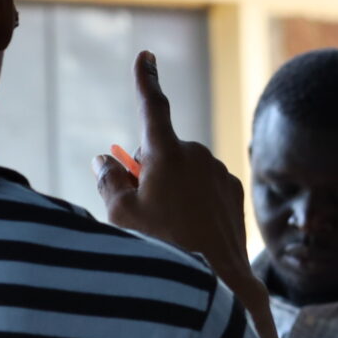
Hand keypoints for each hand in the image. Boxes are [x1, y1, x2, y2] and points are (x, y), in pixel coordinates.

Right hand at [95, 52, 260, 310]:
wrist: (219, 280)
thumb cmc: (163, 246)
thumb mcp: (121, 214)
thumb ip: (109, 179)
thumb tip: (104, 159)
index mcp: (168, 153)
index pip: (152, 107)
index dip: (145, 80)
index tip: (146, 56)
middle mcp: (198, 156)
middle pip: (162, 154)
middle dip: (149, 172)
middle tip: (142, 210)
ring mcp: (220, 173)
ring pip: (184, 172)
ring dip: (172, 189)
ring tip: (169, 228)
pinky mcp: (234, 193)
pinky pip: (204, 188)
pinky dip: (193, 202)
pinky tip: (192, 230)